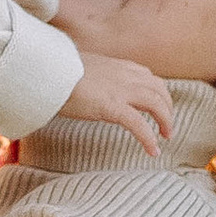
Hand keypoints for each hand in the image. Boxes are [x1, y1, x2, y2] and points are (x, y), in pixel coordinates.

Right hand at [59, 48, 173, 155]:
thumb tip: (89, 85)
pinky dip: (149, 138)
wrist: (48, 71)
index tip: (159, 104)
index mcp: (117, 66)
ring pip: (156, 104)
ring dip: (165, 121)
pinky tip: (153, 150)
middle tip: (167, 124)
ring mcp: (121, 90)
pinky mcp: (113, 107)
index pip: (147, 76)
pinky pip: (139, 125)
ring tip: (166, 136)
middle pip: (159, 90)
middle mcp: (125, 75)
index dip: (157, 92)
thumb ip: (92, 76)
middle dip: (167, 107)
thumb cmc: (58, 71)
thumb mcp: (81, 68)